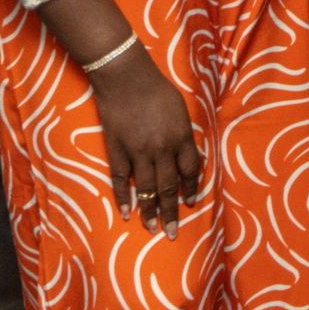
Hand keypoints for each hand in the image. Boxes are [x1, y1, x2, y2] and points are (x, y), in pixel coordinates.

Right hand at [89, 51, 202, 237]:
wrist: (125, 76)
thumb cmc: (157, 89)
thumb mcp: (180, 111)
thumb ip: (183, 137)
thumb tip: (186, 159)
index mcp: (181, 138)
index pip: (191, 172)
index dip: (191, 190)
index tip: (191, 204)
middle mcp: (161, 149)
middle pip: (168, 188)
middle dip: (171, 213)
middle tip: (173, 233)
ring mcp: (137, 152)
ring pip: (146, 189)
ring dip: (149, 212)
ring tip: (152, 229)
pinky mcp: (117, 150)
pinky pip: (121, 180)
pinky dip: (123, 198)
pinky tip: (126, 213)